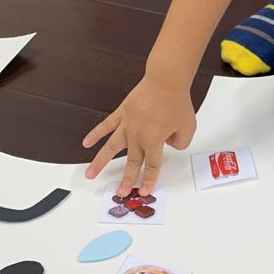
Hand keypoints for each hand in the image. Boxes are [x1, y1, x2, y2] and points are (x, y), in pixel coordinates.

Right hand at [82, 75, 195, 196]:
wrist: (166, 80)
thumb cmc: (177, 102)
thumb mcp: (188, 127)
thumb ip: (181, 142)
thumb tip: (169, 144)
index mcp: (153, 141)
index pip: (152, 165)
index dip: (149, 180)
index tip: (145, 191)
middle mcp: (137, 136)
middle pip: (131, 162)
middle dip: (126, 180)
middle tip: (120, 193)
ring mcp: (127, 124)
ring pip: (111, 148)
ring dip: (99, 162)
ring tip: (89, 175)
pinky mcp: (122, 112)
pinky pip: (106, 125)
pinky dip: (95, 134)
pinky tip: (85, 143)